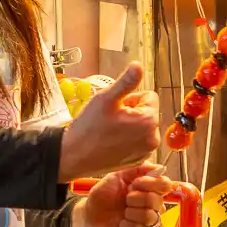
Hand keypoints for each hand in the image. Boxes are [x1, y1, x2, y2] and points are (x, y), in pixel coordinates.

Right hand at [57, 62, 160, 181]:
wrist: (73, 155)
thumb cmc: (88, 127)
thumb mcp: (106, 98)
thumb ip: (126, 81)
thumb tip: (138, 65)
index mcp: (149, 121)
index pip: (149, 96)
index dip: (130, 98)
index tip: (116, 108)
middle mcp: (153, 138)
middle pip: (146, 111)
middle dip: (131, 112)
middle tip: (111, 120)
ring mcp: (146, 151)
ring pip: (142, 126)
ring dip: (130, 125)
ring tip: (110, 131)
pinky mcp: (139, 160)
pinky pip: (138, 141)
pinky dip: (128, 139)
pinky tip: (112, 142)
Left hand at [74, 163, 173, 226]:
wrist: (87, 217)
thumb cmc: (102, 198)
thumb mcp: (116, 177)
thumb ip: (136, 169)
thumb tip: (157, 167)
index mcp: (149, 191)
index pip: (165, 185)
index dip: (151, 183)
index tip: (135, 183)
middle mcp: (152, 207)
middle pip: (158, 200)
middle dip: (137, 198)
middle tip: (125, 199)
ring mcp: (148, 224)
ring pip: (151, 216)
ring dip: (132, 212)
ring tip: (123, 213)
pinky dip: (129, 226)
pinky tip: (121, 225)